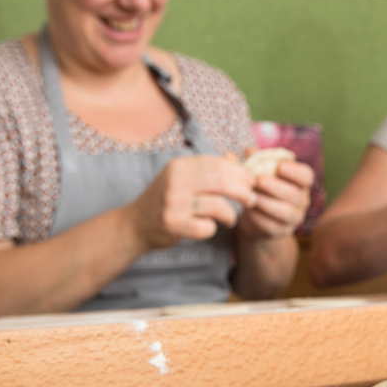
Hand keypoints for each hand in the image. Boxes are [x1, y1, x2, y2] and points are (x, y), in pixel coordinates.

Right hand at [130, 154, 256, 249]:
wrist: (135, 224)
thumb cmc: (165, 200)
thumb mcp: (182, 178)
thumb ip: (208, 169)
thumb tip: (234, 158)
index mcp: (179, 166)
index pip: (219, 164)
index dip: (240, 173)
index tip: (251, 183)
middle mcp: (175, 181)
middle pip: (222, 181)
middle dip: (243, 191)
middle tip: (252, 200)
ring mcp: (173, 203)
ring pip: (218, 205)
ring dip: (231, 214)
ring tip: (231, 219)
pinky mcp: (173, 224)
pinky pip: (206, 227)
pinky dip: (213, 229)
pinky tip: (208, 227)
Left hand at [237, 159, 313, 239]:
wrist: (254, 216)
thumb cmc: (260, 188)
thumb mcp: (258, 172)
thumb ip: (256, 161)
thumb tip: (249, 151)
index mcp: (299, 182)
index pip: (306, 176)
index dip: (295, 171)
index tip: (280, 166)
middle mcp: (301, 200)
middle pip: (295, 195)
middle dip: (277, 187)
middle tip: (260, 180)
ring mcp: (293, 218)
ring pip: (286, 212)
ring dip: (268, 203)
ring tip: (252, 196)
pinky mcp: (281, 231)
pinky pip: (273, 226)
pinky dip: (260, 217)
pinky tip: (249, 210)